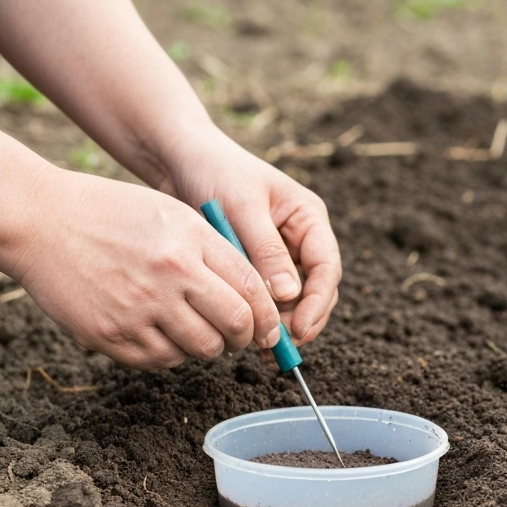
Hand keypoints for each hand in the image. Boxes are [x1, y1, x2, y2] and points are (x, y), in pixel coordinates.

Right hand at [11, 167, 283, 369]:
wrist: (38, 220)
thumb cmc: (110, 213)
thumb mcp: (171, 214)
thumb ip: (214, 250)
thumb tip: (254, 296)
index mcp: (190, 242)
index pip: (252, 290)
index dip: (268, 316)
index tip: (269, 328)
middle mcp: (170, 276)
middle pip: (234, 326)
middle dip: (245, 338)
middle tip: (240, 338)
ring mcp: (140, 309)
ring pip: (200, 350)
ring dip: (207, 347)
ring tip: (197, 332)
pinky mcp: (112, 335)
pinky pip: (161, 360)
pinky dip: (170, 353)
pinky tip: (161, 333)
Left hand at [154, 129, 341, 345]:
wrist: (180, 159)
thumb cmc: (214, 171)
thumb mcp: (242, 207)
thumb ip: (265, 251)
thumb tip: (289, 295)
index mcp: (308, 218)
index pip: (327, 266)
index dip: (318, 302)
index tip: (299, 329)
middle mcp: (300, 240)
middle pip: (316, 290)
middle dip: (302, 320)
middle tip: (277, 345)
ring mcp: (279, 255)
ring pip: (294, 301)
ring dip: (281, 324)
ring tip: (260, 347)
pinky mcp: (255, 267)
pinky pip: (267, 299)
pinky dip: (261, 318)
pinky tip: (247, 338)